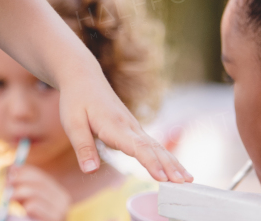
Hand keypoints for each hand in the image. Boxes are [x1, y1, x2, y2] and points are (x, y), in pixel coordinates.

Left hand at [7, 165, 71, 220]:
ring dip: (17, 194)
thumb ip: (21, 183)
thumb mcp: (27, 199)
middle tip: (4, 184)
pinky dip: (24, 206)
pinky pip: (32, 206)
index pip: (39, 176)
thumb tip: (10, 167)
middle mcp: (63, 201)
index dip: (23, 171)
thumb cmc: (32, 219)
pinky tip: (24, 211)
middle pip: (37, 183)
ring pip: (33, 194)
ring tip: (10, 199)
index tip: (9, 169)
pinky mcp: (52, 219)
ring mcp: (59, 212)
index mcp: (59, 193)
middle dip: (18, 181)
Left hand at [56, 61, 190, 183]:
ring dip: (173, 162)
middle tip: (184, 184)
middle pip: (154, 148)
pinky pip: (153, 144)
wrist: (84, 77)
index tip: (162, 178)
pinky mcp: (133, 128)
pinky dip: (166, 156)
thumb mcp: (72, 123)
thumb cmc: (76, 100)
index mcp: (114, 126)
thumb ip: (83, 147)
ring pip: (157, 146)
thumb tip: (90, 171)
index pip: (137, 147)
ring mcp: (133, 126)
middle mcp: (129, 126)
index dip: (151, 163)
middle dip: (170, 166)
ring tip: (188, 180)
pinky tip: (176, 168)